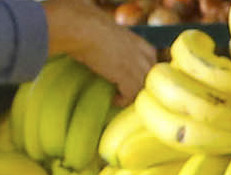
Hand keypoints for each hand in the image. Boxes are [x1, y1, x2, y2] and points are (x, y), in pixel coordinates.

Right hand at [43, 0, 157, 102]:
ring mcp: (136, 65)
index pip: (151, 57)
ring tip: (121, 95)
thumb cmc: (82, 18)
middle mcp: (140, 53)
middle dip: (142, 82)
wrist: (78, 26)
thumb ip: (108, 29)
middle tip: (128, 88)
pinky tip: (114, 99)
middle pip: (151, 74)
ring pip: (144, 86)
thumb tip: (93, 21)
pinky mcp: (126, 77)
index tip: (132, 73)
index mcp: (137, 39)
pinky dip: (123, 100)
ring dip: (133, 93)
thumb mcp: (103, 22)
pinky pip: (131, 95)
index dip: (144, 67)